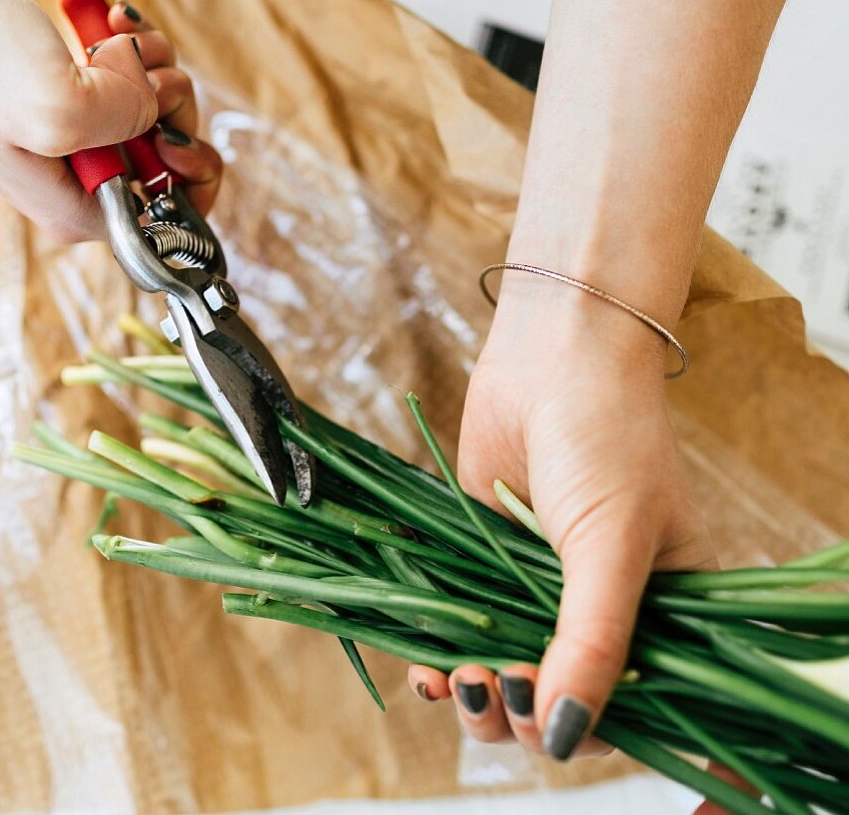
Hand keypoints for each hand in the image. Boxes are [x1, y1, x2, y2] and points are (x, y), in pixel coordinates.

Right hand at [0, 0, 221, 241]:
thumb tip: (152, 99)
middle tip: (141, 69)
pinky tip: (110, 19)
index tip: (171, 134)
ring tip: (116, 36)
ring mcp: (76, 130)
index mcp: (79, 210)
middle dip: (172, 104)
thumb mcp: (56, 107)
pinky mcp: (71, 85)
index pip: (172, 220)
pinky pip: (132, 71)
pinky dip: (134, 43)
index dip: (191, 177)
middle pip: (172, 154)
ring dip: (155, 65)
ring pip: (157, 105)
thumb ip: (126, 120)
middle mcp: (82, 178)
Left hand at [408, 271, 715, 761]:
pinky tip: (426, 670)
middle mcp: (601, 607)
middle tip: (492, 689)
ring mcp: (540, 588)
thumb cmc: (606, 438)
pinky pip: (465, 629)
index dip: (583, 728)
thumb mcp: (611, 545)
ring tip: (456, 681)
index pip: (630, 706)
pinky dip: (445, 656)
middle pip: (560, 700)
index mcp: (663, 613)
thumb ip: (592, 641)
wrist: (553, 354)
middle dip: (521, 713)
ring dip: (478, 696)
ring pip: (508, 673)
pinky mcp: (488, 564)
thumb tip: (564, 736)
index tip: (542, 720)